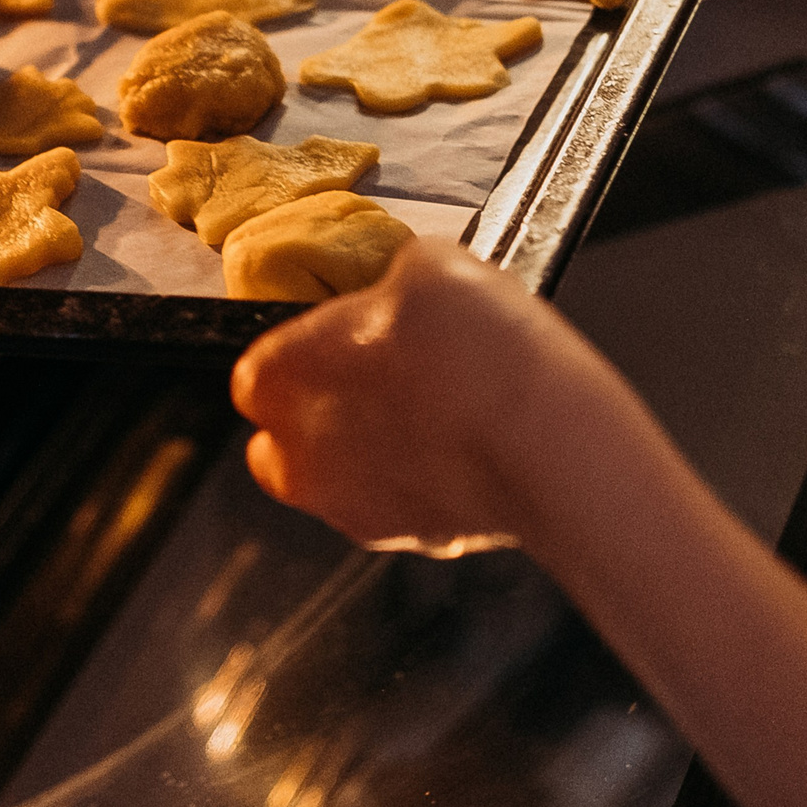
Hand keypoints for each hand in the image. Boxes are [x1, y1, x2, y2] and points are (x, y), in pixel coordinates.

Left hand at [231, 238, 636, 554]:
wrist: (546, 438)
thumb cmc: (474, 347)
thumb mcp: (429, 264)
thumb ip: (396, 283)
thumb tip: (407, 292)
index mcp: (278, 379)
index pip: (260, 372)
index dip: (306, 352)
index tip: (348, 337)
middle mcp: (298, 457)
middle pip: (287, 440)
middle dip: (324, 415)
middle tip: (386, 379)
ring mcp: (351, 509)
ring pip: (344, 479)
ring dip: (376, 452)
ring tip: (441, 411)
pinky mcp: (412, 542)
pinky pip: (404, 505)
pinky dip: (426, 484)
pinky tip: (472, 449)